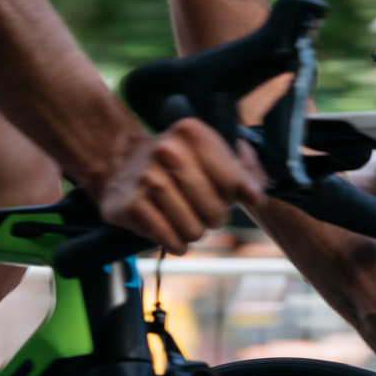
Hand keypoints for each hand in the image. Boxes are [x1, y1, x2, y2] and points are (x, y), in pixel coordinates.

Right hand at [94, 117, 262, 250]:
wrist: (119, 166)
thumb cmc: (178, 164)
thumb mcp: (212, 155)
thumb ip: (245, 173)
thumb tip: (256, 196)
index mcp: (192, 132)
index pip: (233, 184)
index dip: (232, 196)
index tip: (221, 192)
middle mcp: (167, 151)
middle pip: (215, 211)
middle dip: (214, 217)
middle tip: (201, 207)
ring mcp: (147, 179)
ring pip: (195, 231)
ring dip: (194, 231)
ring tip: (183, 216)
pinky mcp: (131, 206)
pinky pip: (172, 241)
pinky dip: (177, 243)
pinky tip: (170, 230)